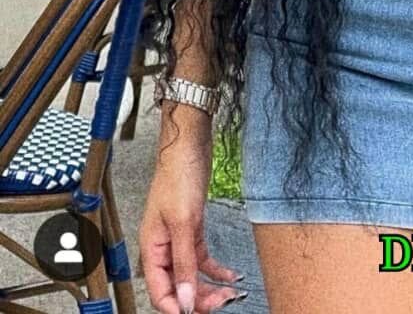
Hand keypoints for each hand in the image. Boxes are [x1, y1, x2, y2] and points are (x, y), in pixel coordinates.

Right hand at [139, 117, 245, 312]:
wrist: (189, 146)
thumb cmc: (178, 175)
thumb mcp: (183, 222)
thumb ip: (183, 262)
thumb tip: (185, 299)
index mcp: (152, 248)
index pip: (159, 291)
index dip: (177, 307)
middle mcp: (163, 247)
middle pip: (178, 286)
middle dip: (198, 298)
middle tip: (222, 303)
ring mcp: (178, 238)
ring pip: (191, 274)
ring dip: (210, 286)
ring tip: (230, 293)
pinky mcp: (192, 228)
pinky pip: (201, 258)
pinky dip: (216, 269)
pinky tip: (230, 276)